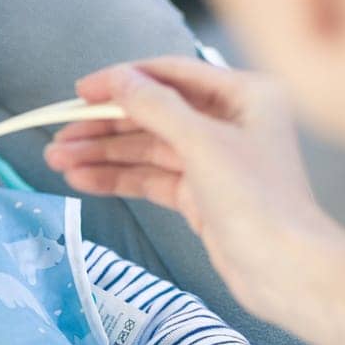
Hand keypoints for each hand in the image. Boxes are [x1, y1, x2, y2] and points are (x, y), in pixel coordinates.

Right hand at [44, 57, 342, 316]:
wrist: (286, 269)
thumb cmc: (260, 201)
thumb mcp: (202, 143)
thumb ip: (155, 106)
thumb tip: (118, 79)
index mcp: (244, 94)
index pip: (171, 75)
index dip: (123, 81)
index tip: (80, 92)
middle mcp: (231, 122)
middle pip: (155, 113)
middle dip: (105, 126)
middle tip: (59, 136)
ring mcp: (216, 161)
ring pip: (149, 149)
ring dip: (105, 155)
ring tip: (59, 161)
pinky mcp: (203, 196)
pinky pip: (153, 178)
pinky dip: (120, 179)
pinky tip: (83, 180)